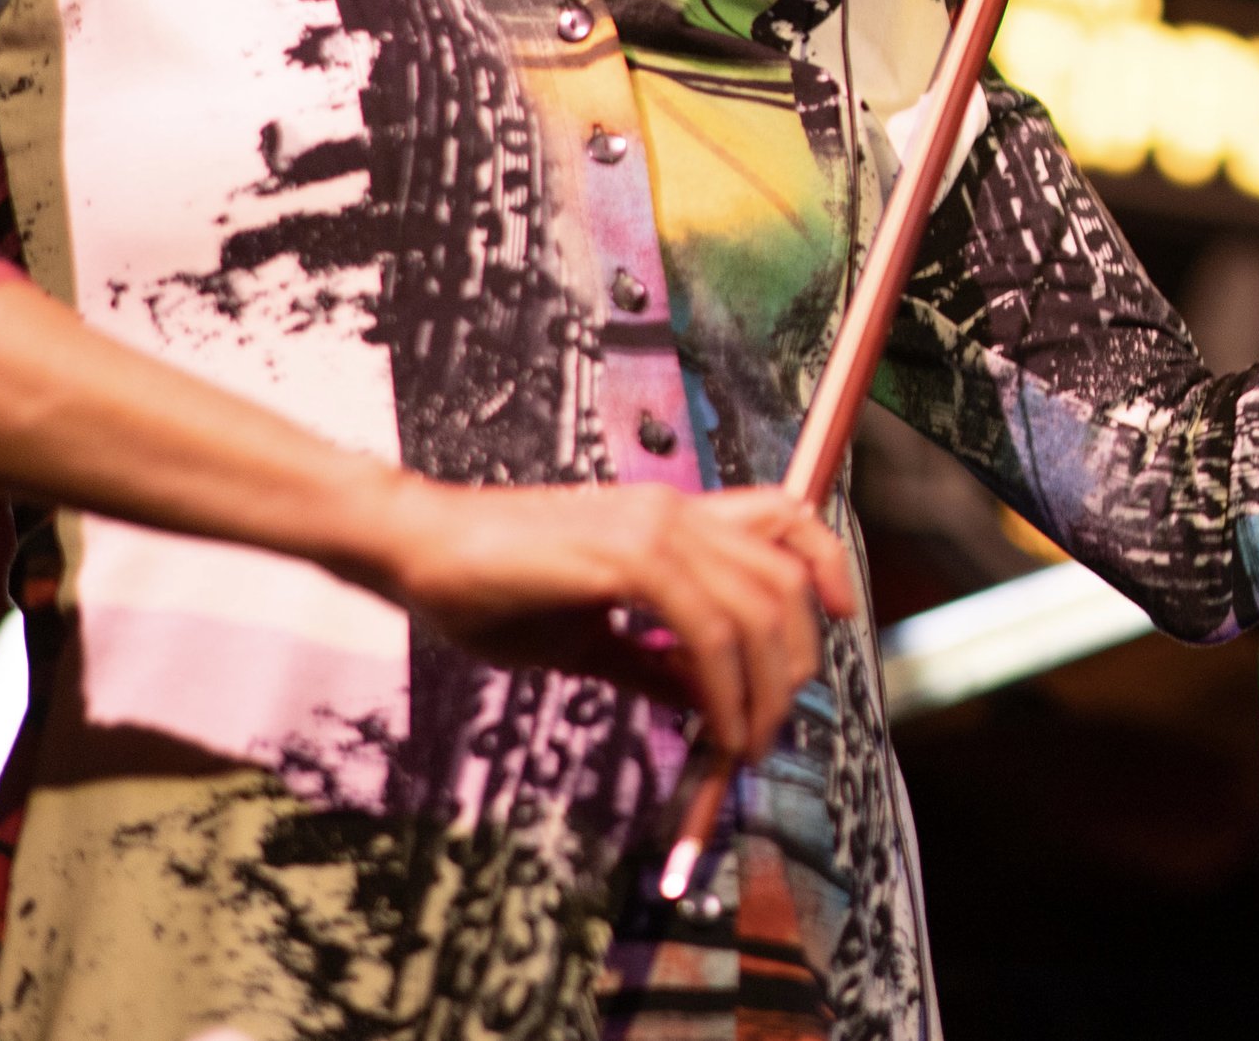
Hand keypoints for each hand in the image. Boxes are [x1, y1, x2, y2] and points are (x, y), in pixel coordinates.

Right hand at [381, 477, 855, 761]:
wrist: (421, 548)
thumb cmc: (491, 587)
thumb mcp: (588, 634)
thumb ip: (651, 660)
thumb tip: (704, 701)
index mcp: (671, 516)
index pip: (783, 516)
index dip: (824, 564)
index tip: (837, 620)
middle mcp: (675, 510)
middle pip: (785, 578)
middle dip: (794, 664)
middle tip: (770, 731)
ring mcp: (654, 528)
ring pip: (757, 607)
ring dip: (764, 691)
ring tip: (743, 747)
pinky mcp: (627, 558)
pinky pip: (707, 629)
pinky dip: (724, 690)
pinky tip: (714, 731)